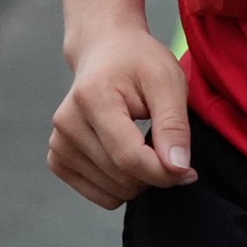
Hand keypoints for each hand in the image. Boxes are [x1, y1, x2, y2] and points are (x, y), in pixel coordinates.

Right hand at [48, 27, 195, 209]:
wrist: (105, 51)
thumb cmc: (139, 62)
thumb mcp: (168, 80)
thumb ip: (173, 124)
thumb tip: (177, 169)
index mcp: (92, 98)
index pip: (129, 157)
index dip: (164, 172)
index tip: (188, 172)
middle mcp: (67, 124)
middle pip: (122, 178)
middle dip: (154, 173)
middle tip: (167, 145)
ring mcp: (58, 144)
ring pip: (113, 193)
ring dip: (138, 179)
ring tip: (143, 142)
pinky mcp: (58, 159)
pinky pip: (100, 196)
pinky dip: (121, 185)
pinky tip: (126, 153)